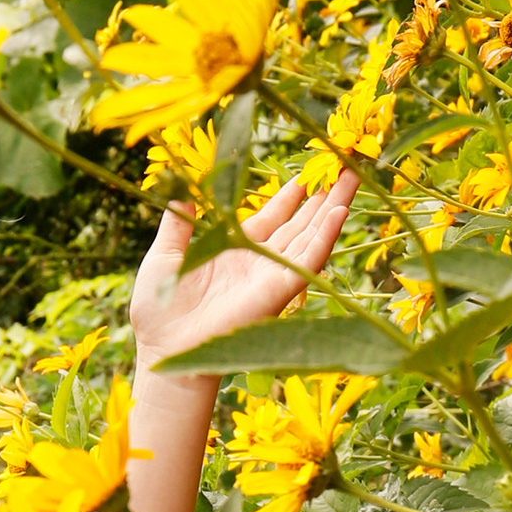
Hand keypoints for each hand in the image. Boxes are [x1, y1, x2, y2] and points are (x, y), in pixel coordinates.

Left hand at [127, 170, 358, 370]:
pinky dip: (325, 237)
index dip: (292, 194)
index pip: (273, 216)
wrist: (163, 348)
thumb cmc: (158, 309)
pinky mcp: (278, 291)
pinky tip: (339, 213)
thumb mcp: (165, 254)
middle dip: (324, 194)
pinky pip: (308, 261)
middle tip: (346, 164)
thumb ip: (177, 223)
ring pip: (311, 235)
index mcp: (236, 250)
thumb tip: (180, 190)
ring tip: (353, 177)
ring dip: (333, 206)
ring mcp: (272, 276)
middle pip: (301, 222)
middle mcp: (260, 261)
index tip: (309, 169)